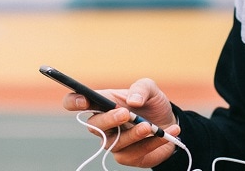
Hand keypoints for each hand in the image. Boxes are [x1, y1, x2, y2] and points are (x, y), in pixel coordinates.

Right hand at [63, 78, 180, 167]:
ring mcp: (113, 141)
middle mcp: (104, 124)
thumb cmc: (153, 104)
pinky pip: (135, 152)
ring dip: (133, 134)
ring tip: (150, 126)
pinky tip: (167, 133)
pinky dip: (153, 142)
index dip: (74, 101)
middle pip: (94, 125)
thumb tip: (133, 101)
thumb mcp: (151, 89)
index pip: (76, 102)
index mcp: (103, 103)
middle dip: (109, 119)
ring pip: (115, 142)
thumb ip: (141, 88)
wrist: (170, 122)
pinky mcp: (127, 156)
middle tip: (126, 113)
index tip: (83, 101)